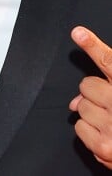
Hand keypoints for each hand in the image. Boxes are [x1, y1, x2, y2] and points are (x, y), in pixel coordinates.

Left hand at [69, 26, 111, 168]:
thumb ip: (107, 88)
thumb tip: (74, 101)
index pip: (109, 62)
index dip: (93, 45)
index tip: (78, 33)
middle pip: (86, 86)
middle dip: (95, 95)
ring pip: (81, 107)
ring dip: (93, 115)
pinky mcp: (105, 148)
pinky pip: (80, 128)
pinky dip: (90, 133)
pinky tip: (108, 136)